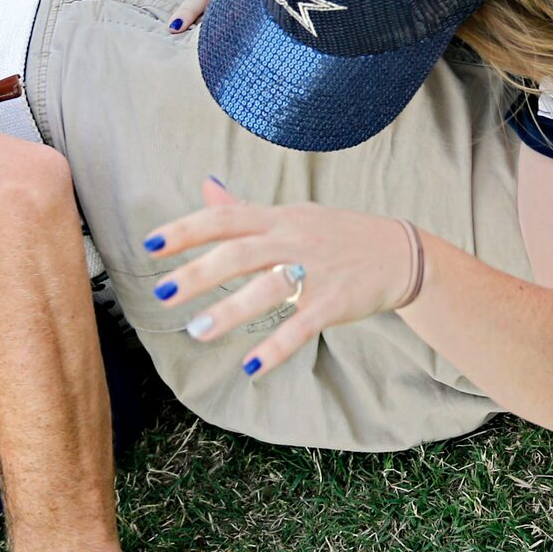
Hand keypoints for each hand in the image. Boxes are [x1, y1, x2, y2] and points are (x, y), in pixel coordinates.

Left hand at [141, 177, 417, 376]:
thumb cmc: (336, 234)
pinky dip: (278, 346)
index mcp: (277, 218)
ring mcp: (316, 271)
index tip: (152, 245)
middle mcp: (293, 240)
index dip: (187, 229)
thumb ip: (245, 207)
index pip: (226, 217)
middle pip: (240, 252)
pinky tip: (252, 366)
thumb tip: (206, 186)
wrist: (400, 253)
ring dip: (232, 310)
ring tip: (197, 331)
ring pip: (270, 288)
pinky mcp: (335, 302)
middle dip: (200, 273)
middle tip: (164, 293)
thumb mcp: (292, 214)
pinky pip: (303, 326)